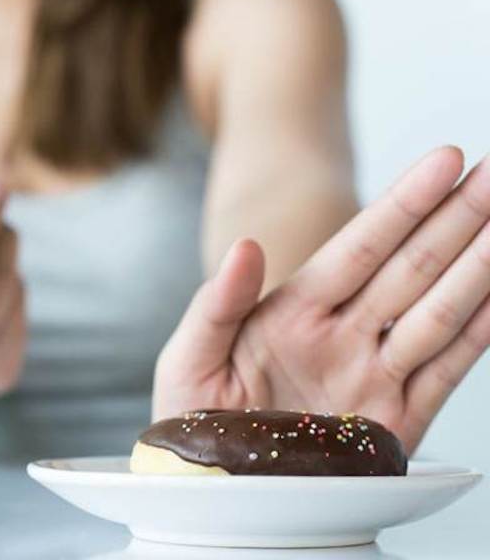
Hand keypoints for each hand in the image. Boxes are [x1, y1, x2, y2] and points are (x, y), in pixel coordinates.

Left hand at [155, 147, 489, 452]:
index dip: (402, 206)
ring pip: (437, 311)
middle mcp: (342, 336)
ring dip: (479, 265)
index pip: (358, 248)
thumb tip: (245, 246)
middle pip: (409, 268)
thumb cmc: (195, 419)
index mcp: (293, 313)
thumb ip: (217, 304)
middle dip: (457, 219)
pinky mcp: (396, 424)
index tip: (445, 162)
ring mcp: (372, 376)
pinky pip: (446, 371)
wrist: (213, 489)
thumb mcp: (189, 358)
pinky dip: (479, 333)